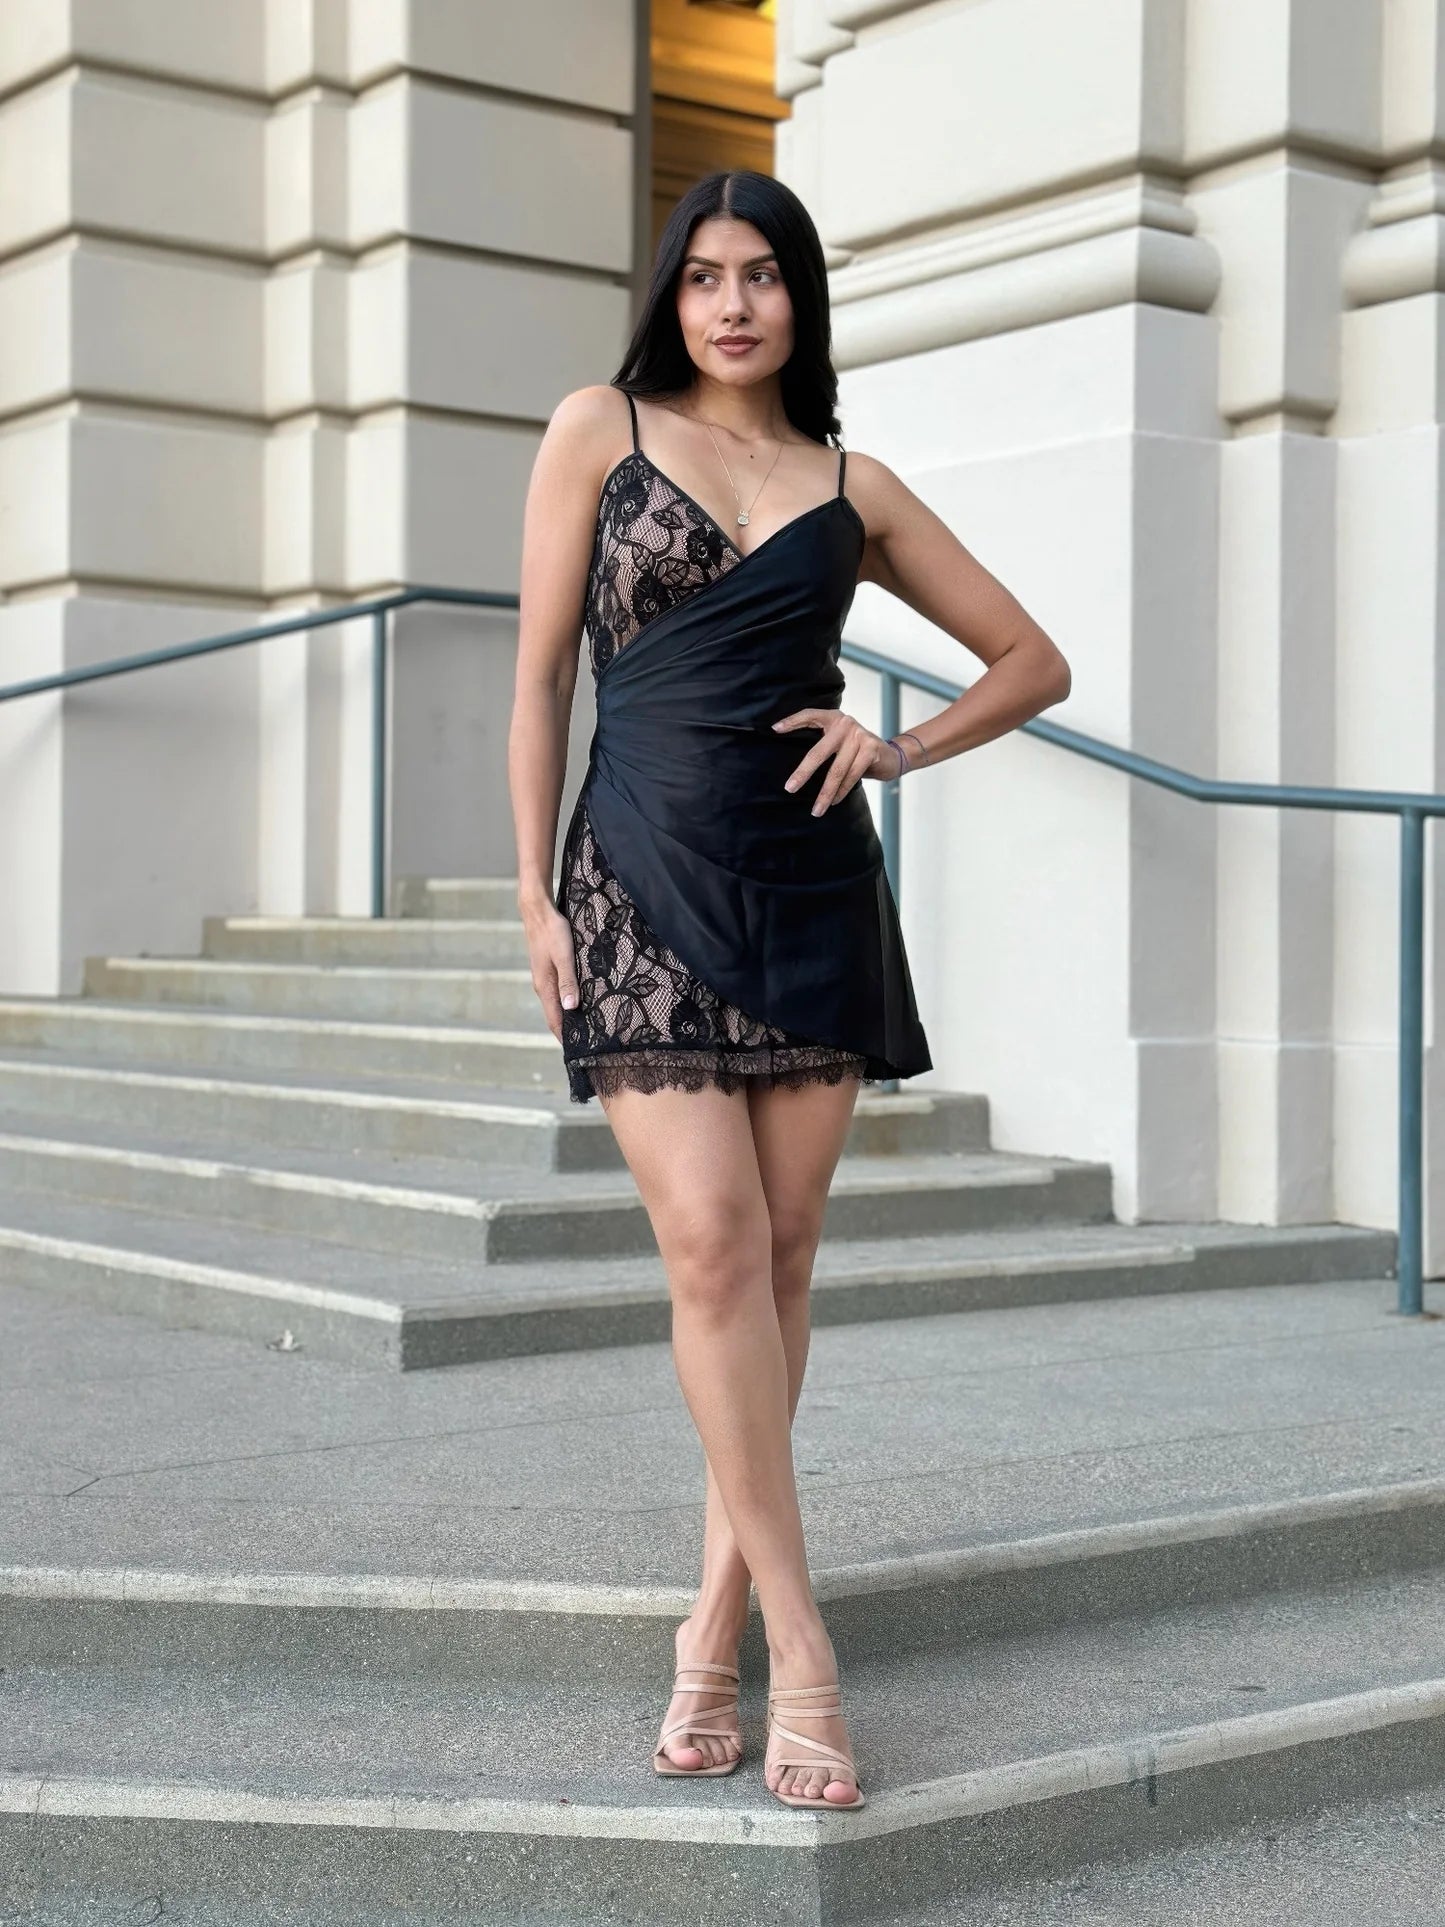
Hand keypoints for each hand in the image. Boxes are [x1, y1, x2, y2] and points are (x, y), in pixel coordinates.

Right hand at [521, 900, 580, 1042]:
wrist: (537, 912)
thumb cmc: (553, 932)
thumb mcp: (565, 957)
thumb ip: (568, 982)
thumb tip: (571, 1008)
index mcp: (545, 987)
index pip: (555, 1021)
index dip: (565, 1038)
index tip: (579, 1053)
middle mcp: (542, 987)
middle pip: (555, 1016)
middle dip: (568, 1032)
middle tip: (587, 1045)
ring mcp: (544, 979)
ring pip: (556, 1005)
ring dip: (568, 1017)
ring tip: (586, 1028)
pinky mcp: (547, 970)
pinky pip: (557, 993)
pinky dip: (567, 1003)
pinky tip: (578, 1003)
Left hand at [771, 708, 899, 814]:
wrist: (892, 755)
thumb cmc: (857, 752)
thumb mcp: (839, 743)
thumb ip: (823, 745)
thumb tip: (796, 768)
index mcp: (834, 718)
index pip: (810, 715)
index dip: (792, 721)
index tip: (774, 729)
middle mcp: (845, 723)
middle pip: (818, 752)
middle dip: (803, 773)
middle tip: (790, 788)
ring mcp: (859, 736)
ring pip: (836, 770)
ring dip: (825, 793)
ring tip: (816, 809)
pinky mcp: (871, 750)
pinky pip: (851, 776)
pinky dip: (841, 792)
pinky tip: (833, 802)